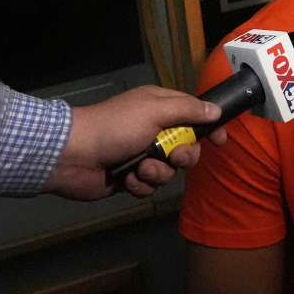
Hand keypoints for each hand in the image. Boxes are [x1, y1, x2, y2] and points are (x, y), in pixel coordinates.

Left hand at [44, 86, 228, 199]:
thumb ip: (188, 110)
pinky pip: (150, 186)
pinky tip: (127, 179)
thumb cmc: (115, 127)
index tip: (220, 141)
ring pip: (169, 170)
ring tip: (139, 168)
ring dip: (157, 172)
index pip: (194, 115)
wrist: (74, 155)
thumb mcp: (154, 111)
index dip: (209, 127)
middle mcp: (153, 130)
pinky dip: (140, 184)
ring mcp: (141, 154)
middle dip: (181, 156)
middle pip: (186, 147)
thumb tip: (216, 110)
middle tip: (171, 155)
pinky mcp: (131, 177)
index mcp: (159, 107)